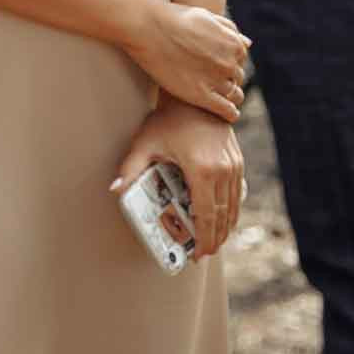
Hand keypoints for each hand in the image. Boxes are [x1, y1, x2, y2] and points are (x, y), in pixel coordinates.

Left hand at [111, 101, 244, 257]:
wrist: (194, 99)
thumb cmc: (167, 121)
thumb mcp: (145, 143)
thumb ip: (131, 168)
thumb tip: (116, 190)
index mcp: (202, 170)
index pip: (205, 214)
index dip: (202, 236)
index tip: (197, 253)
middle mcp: (223, 171)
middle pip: (222, 215)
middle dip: (214, 238)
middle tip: (204, 254)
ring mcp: (234, 166)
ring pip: (233, 207)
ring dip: (225, 227)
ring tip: (213, 243)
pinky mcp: (238, 162)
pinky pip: (237, 194)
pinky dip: (231, 211)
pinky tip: (223, 220)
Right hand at [124, 1, 249, 120]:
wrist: (147, 27)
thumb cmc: (173, 18)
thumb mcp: (207, 16)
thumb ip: (229, 30)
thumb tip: (248, 44)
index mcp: (233, 44)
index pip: (240, 60)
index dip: (227, 62)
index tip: (215, 66)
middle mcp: (229, 63)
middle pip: (237, 78)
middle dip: (227, 79)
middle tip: (211, 81)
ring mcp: (216, 80)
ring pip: (234, 95)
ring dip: (229, 97)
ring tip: (217, 98)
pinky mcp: (200, 95)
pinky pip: (226, 110)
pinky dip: (230, 113)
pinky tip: (226, 114)